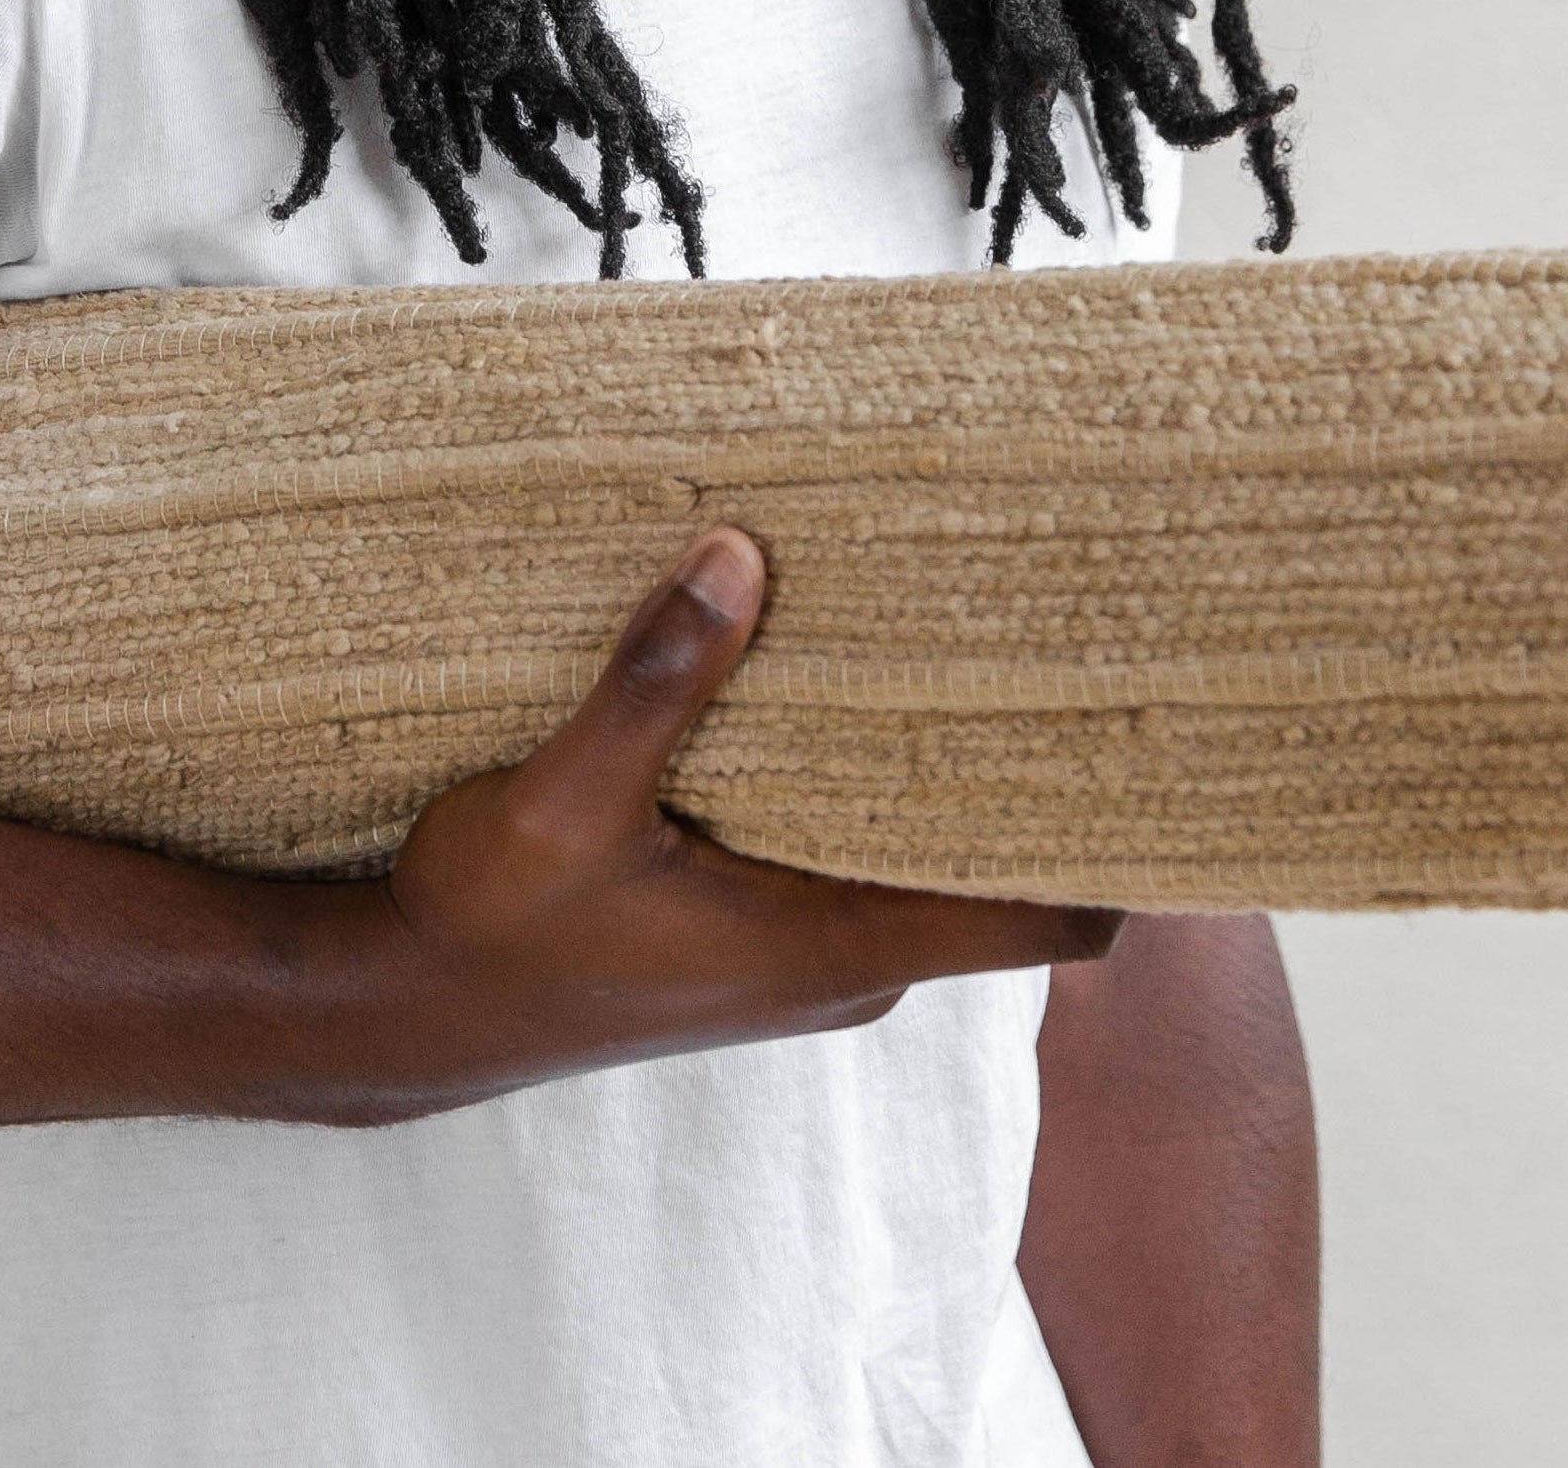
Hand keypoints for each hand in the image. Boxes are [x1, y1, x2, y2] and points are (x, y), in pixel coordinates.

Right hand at [343, 527, 1119, 1119]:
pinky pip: (865, 846)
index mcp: (833, 946)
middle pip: (1008, 866)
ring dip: (947, 758)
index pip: (1055, 918)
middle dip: (1039, 759)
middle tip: (1075, 621)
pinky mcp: (758, 929)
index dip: (1128, 841)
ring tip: (976, 621)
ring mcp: (804, 950)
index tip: (1162, 729)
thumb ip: (654, 684)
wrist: (406, 1012)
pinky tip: (856, 674)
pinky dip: (879, 774)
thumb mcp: (560, 801)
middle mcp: (845, 958)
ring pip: (930, 848)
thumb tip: (739, 555)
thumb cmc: (486, 929)